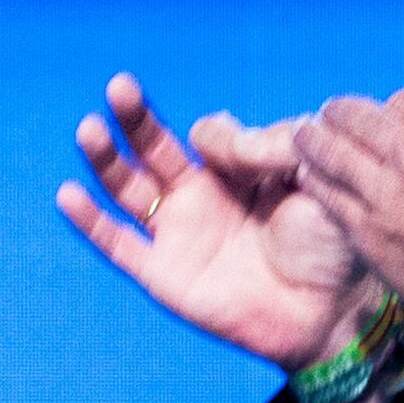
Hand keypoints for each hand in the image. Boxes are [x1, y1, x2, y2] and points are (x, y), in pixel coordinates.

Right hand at [58, 75, 376, 369]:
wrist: (335, 314)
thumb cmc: (334, 246)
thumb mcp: (316, 179)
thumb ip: (274, 147)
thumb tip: (216, 136)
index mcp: (238, 171)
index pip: (209, 134)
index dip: (223, 137)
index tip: (252, 153)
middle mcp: (202, 196)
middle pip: (153, 147)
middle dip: (135, 117)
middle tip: (119, 88)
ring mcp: (179, 234)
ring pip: (128, 188)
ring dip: (105, 158)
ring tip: (89, 128)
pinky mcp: (165, 276)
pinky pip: (119, 246)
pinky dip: (91, 223)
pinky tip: (68, 196)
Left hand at [296, 90, 403, 344]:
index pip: (398, 101)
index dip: (385, 114)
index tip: (378, 125)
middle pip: (354, 116)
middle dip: (336, 116)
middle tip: (322, 120)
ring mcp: (387, 188)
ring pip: (330, 151)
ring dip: (313, 142)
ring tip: (302, 139)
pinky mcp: (368, 228)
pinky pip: (327, 194)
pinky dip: (315, 182)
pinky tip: (308, 179)